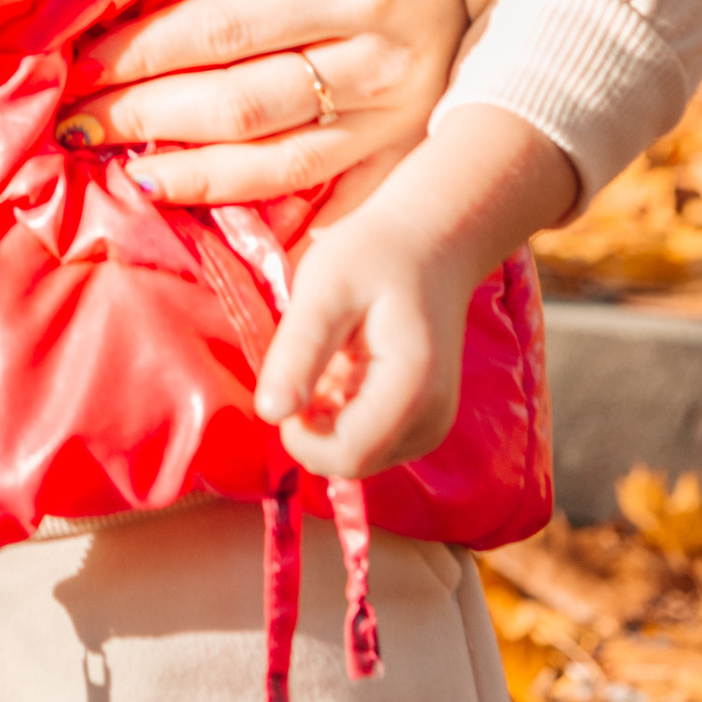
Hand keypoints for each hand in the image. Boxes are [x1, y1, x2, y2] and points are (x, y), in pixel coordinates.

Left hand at [57, 0, 496, 206]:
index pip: (222, 30)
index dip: (144, 51)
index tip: (81, 62)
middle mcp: (382, 63)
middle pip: (242, 106)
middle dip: (150, 118)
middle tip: (79, 124)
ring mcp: (403, 116)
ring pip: (283, 166)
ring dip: (199, 175)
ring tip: (131, 172)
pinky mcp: (414, 145)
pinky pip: (339, 199)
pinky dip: (278, 216)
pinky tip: (222, 216)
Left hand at [256, 104, 578, 476]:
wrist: (430, 240)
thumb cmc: (373, 255)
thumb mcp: (323, 290)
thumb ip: (298, 353)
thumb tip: (269, 414)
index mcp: (413, 390)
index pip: (345, 456)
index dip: (298, 432)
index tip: (287, 377)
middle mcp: (432, 422)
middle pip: (348, 461)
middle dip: (312, 422)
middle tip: (314, 357)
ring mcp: (432, 427)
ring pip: (354, 455)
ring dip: (326, 417)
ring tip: (336, 356)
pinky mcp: (423, 425)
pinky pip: (368, 441)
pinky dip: (344, 412)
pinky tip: (349, 365)